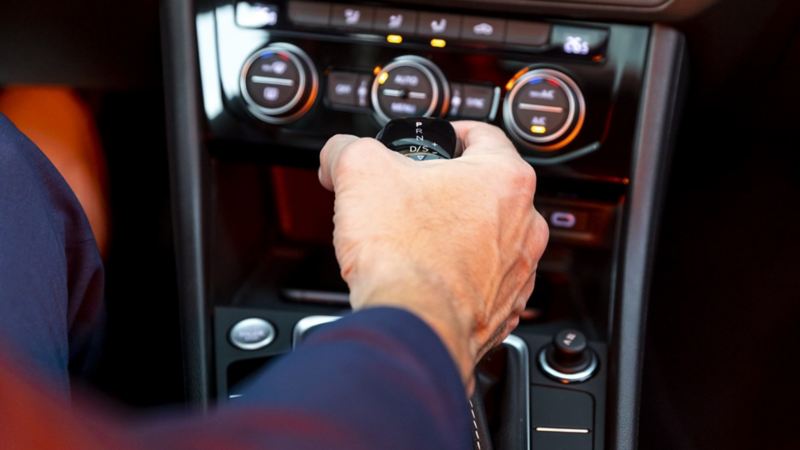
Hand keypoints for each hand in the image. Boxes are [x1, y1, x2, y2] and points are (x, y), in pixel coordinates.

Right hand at [319, 121, 548, 389]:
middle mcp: (524, 223)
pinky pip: (484, 279)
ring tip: (417, 240)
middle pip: (485, 189)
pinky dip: (459, 274)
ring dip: (458, 233)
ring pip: (488, 236)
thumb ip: (348, 148)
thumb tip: (338, 153)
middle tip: (413, 196)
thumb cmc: (403, 254)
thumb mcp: (360, 171)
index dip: (453, 132)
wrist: (413, 325)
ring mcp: (518, 270)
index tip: (439, 141)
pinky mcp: (505, 307)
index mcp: (504, 178)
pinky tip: (428, 275)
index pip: (484, 134)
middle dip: (448, 189)